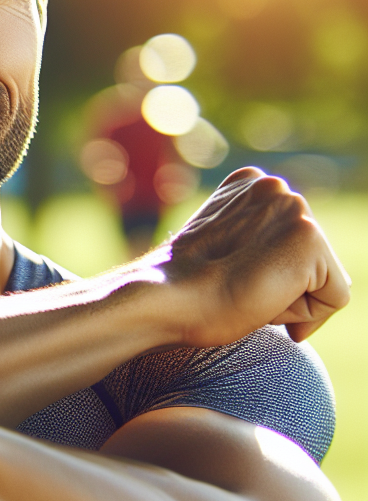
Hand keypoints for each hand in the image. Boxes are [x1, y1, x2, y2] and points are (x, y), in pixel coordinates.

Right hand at [159, 168, 349, 346]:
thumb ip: (252, 242)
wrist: (165, 300)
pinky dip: (304, 315)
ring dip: (288, 300)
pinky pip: (336, 298)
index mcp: (248, 185)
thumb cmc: (183, 291)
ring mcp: (293, 207)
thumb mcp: (223, 251)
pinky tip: (262, 303)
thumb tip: (285, 275)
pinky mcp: (308, 238)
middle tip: (234, 290)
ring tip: (244, 293)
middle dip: (282, 286)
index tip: (225, 279)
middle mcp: (273, 186)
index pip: (288, 243)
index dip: (265, 275)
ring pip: (324, 278)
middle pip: (312, 258)